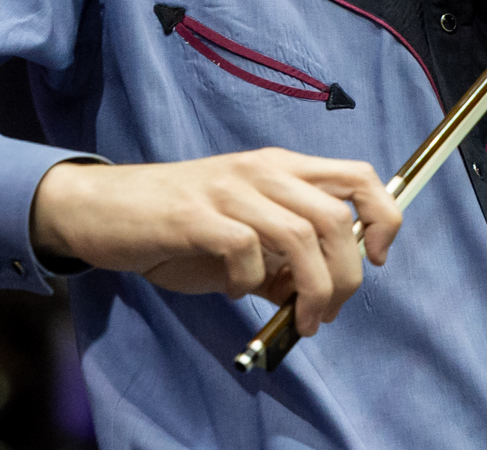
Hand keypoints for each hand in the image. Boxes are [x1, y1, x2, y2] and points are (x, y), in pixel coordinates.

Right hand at [31, 149, 401, 336]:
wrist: (102, 209)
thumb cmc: (176, 224)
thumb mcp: (241, 233)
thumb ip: (281, 257)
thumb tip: (313, 293)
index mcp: (281, 168)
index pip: (358, 175)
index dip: (383, 215)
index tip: (378, 258)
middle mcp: (263, 171)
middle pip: (337, 216)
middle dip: (347, 275)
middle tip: (329, 312)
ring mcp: (229, 189)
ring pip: (301, 235)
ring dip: (312, 288)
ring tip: (301, 319)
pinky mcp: (195, 215)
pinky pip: (245, 249)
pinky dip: (251, 280)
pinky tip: (237, 292)